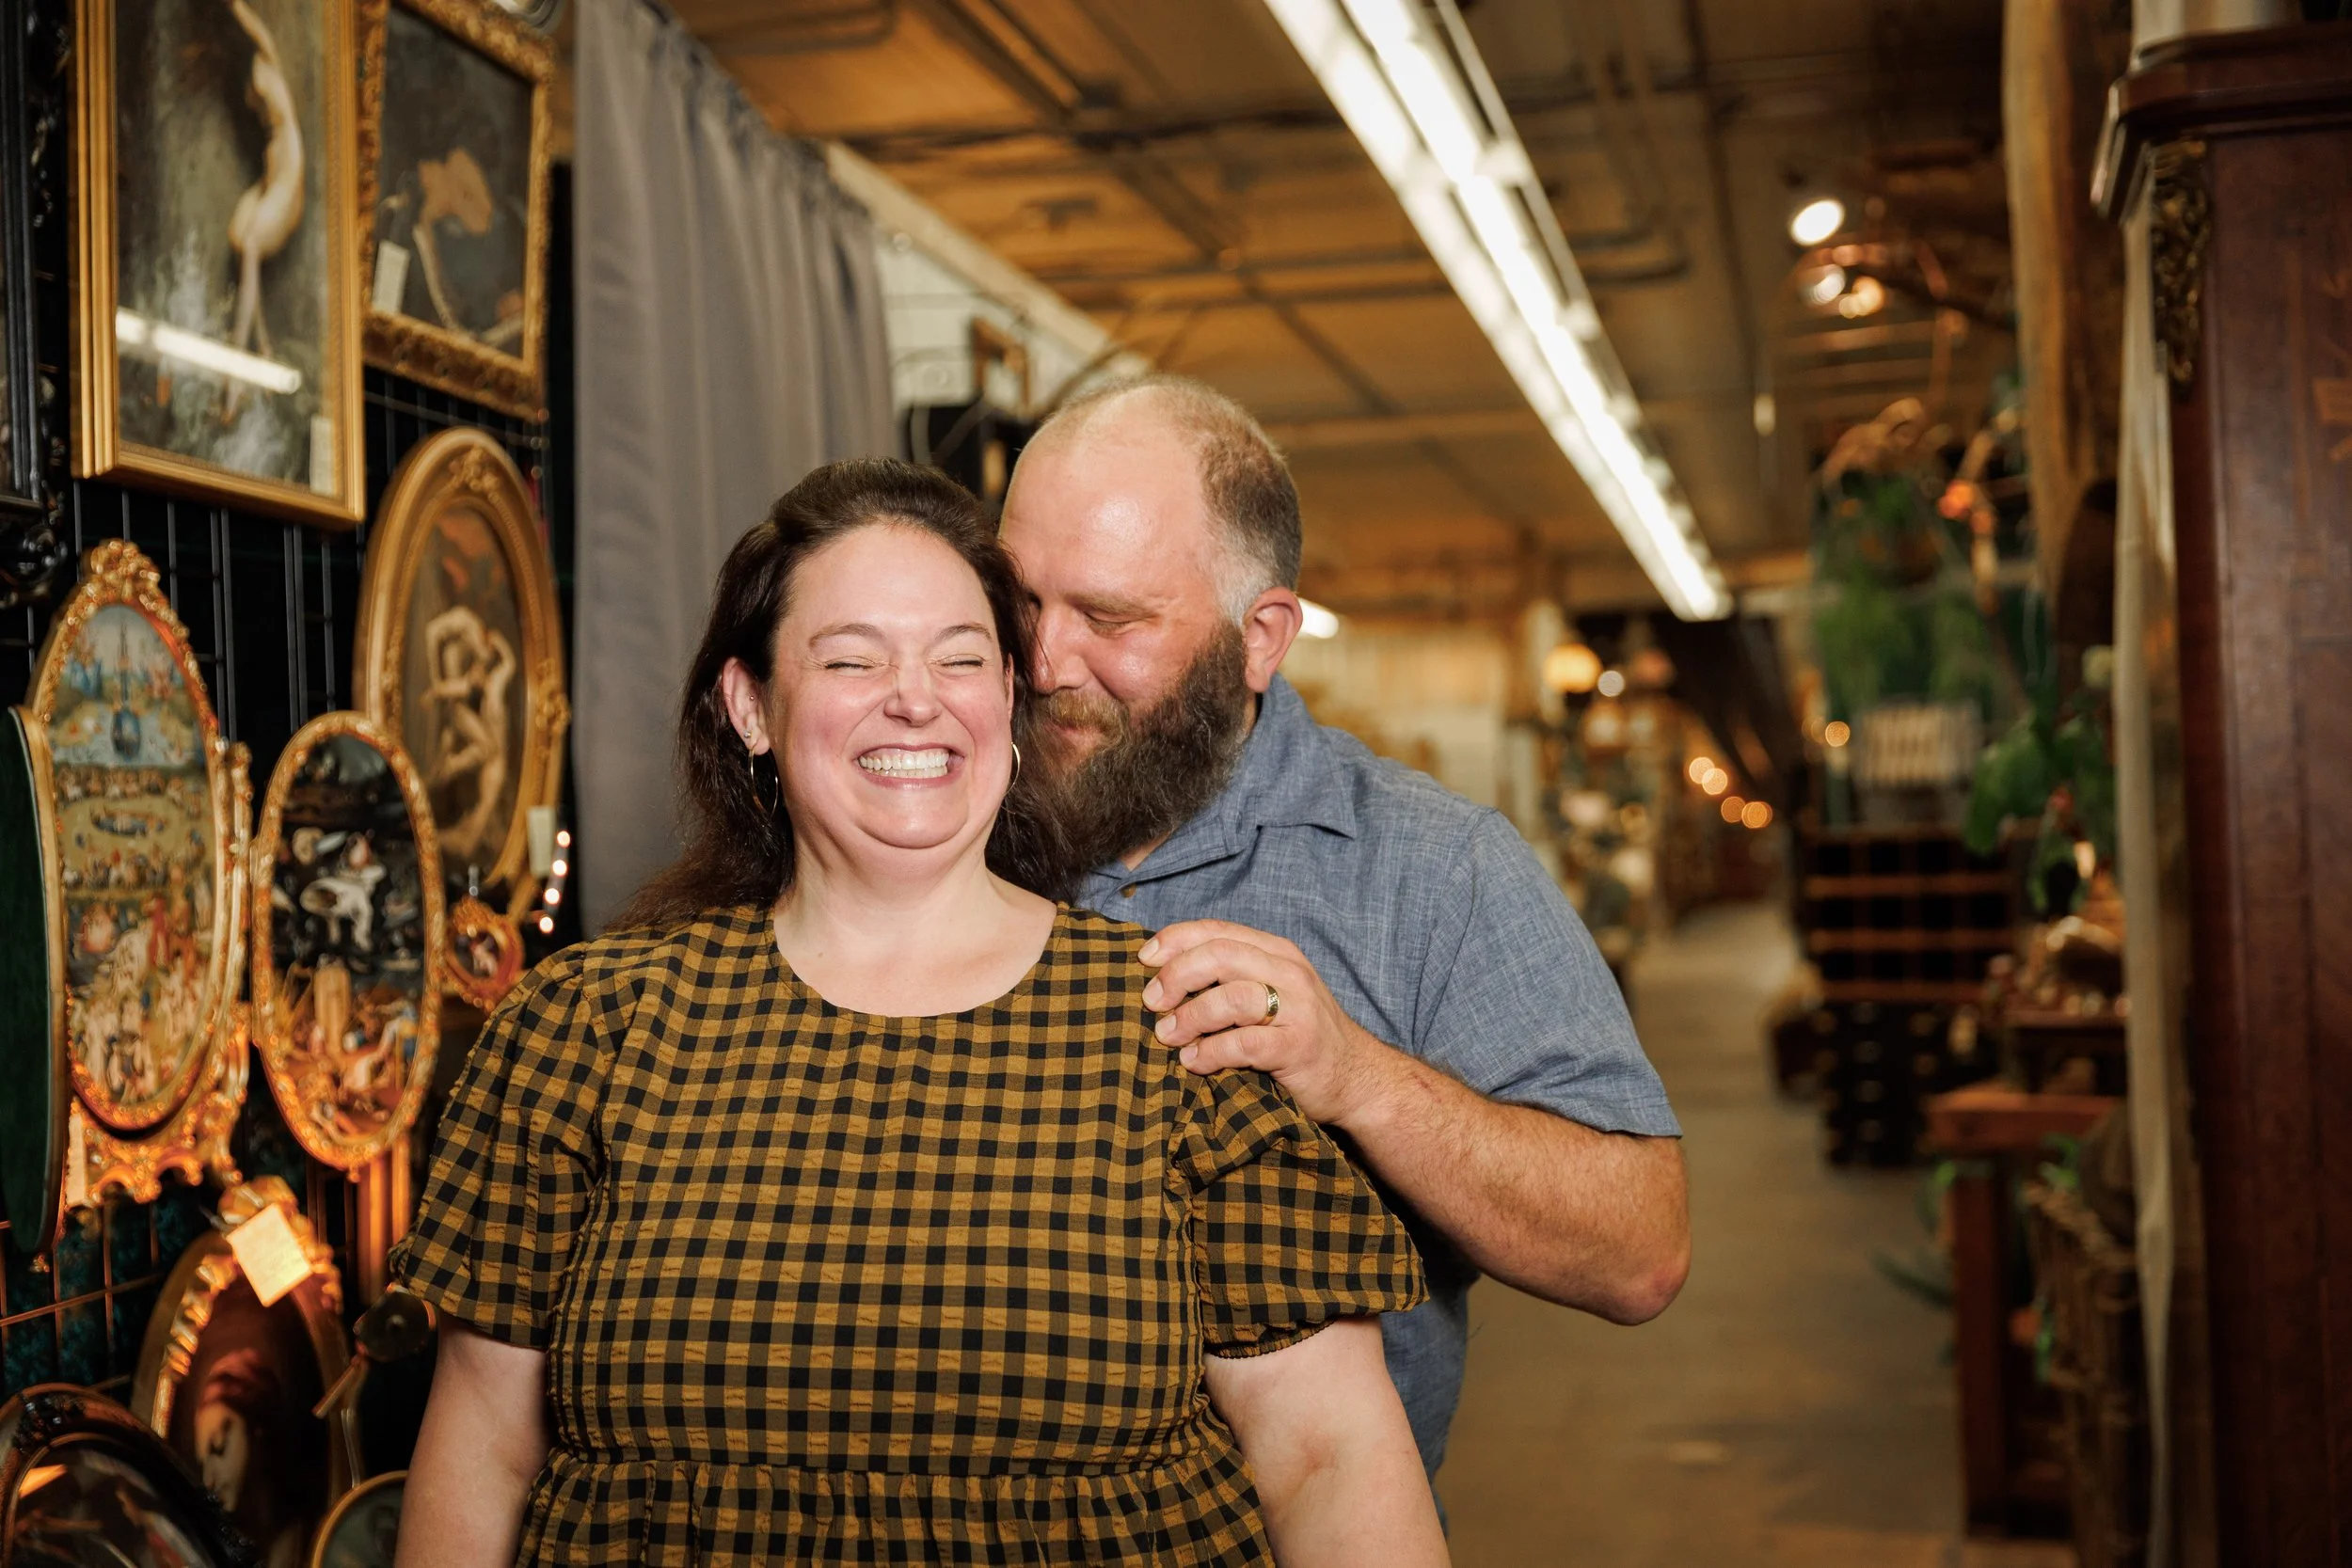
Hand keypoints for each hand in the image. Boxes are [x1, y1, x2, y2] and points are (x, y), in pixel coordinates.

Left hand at [1138, 920, 1395, 1126]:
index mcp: (1276, 952)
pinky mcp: (1299, 1047)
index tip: (1144, 961)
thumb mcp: (1270, 993)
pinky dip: (1210, 1053)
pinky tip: (1194, 1062)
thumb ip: (1229, 978)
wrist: (1357, 1078)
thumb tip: (1160, 975)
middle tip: (1152, 1003)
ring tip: (1168, 1036)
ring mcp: (1298, 1009)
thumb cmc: (1297, 1036)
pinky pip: (1244, 1044)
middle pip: (1219, 955)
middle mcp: (1289, 972)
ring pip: (1231, 997)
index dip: (1175, 940)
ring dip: (1190, 1017)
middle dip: (1176, 976)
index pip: (1217, 931)